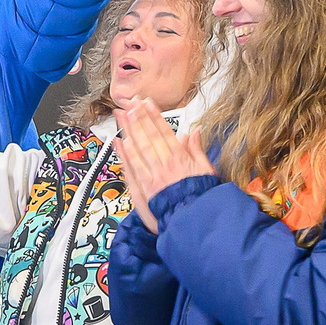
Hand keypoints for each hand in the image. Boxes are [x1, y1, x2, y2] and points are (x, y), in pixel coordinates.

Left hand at [114, 96, 214, 230]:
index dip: (154, 116)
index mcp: (181, 159)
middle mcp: (165, 165)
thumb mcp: (206, 171)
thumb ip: (197, 150)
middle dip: (138, 117)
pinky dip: (124, 155)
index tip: (146, 103)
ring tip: (121, 115)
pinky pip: (132, 169)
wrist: (194, 222)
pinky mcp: (144, 190)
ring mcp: (153, 177)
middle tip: (130, 102)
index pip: (164, 132)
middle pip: (149, 137)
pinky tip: (119, 142)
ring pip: (138, 149)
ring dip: (129, 131)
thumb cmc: (201, 198)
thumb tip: (193, 132)